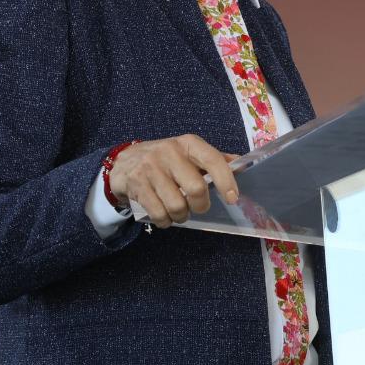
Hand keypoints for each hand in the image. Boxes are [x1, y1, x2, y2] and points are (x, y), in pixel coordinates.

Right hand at [108, 135, 239, 228]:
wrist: (123, 162)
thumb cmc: (164, 160)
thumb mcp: (187, 153)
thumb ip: (213, 159)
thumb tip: (241, 164)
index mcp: (188, 143)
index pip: (212, 159)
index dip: (226, 180)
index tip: (233, 198)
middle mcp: (169, 152)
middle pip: (196, 188)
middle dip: (200, 205)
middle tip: (197, 207)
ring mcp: (150, 167)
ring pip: (176, 205)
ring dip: (181, 216)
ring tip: (178, 211)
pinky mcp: (136, 184)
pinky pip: (159, 214)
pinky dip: (165, 221)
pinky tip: (164, 215)